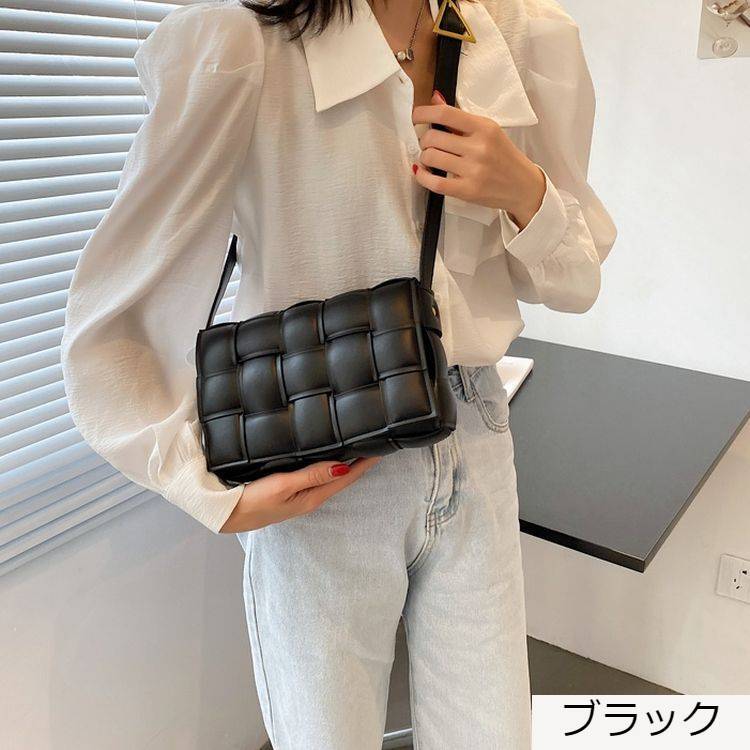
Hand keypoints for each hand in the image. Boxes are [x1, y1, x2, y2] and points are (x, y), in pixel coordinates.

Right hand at [219, 456, 382, 532]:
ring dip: (344, 464)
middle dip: (359, 463)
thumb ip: (312, 475)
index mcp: (312, 497)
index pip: (347, 478)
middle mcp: (310, 497)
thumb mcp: (283, 486)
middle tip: (373, 444)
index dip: (365, 464)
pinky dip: (325, 466)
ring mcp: (299, 496)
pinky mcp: (288, 492)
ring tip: (357, 448)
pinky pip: (314, 476)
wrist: (224, 515)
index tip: (380, 449)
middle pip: (342, 478)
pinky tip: (326, 458)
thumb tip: (343, 467)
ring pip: (329, 477)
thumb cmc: (252, 502)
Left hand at [411, 90, 545, 229]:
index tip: (416, 116)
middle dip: (424, 140)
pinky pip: (434, 182)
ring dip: (424, 157)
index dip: (423, 113)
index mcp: (484, 128)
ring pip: (431, 158)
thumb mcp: (488, 132)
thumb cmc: (504, 158)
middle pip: (433, 137)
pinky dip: (422, 176)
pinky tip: (422, 172)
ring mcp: (473, 170)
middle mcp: (479, 147)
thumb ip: (459, 118)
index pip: (445, 114)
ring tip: (431, 158)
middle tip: (428, 143)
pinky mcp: (468, 191)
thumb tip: (435, 99)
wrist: (523, 187)